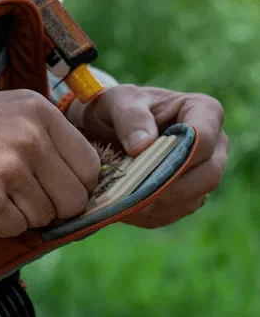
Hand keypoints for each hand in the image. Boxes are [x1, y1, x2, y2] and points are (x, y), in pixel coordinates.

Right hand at [0, 90, 100, 236]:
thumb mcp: (6, 113)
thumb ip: (46, 138)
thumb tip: (84, 178)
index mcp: (39, 111)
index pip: (89, 165)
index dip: (75, 185)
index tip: (54, 190)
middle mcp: (30, 136)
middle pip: (74, 198)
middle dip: (51, 207)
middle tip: (19, 197)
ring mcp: (10, 167)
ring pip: (44, 217)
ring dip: (20, 214)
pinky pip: (16, 229)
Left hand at [66, 84, 228, 228]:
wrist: (103, 126)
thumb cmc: (115, 106)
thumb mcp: (116, 101)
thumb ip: (129, 117)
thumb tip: (143, 146)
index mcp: (203, 111)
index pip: (204, 138)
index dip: (178, 156)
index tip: (143, 163)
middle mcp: (213, 145)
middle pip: (207, 175)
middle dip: (169, 188)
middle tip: (134, 193)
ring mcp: (201, 172)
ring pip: (192, 199)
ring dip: (157, 206)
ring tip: (123, 202)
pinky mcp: (186, 195)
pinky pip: (175, 213)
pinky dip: (149, 215)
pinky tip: (125, 208)